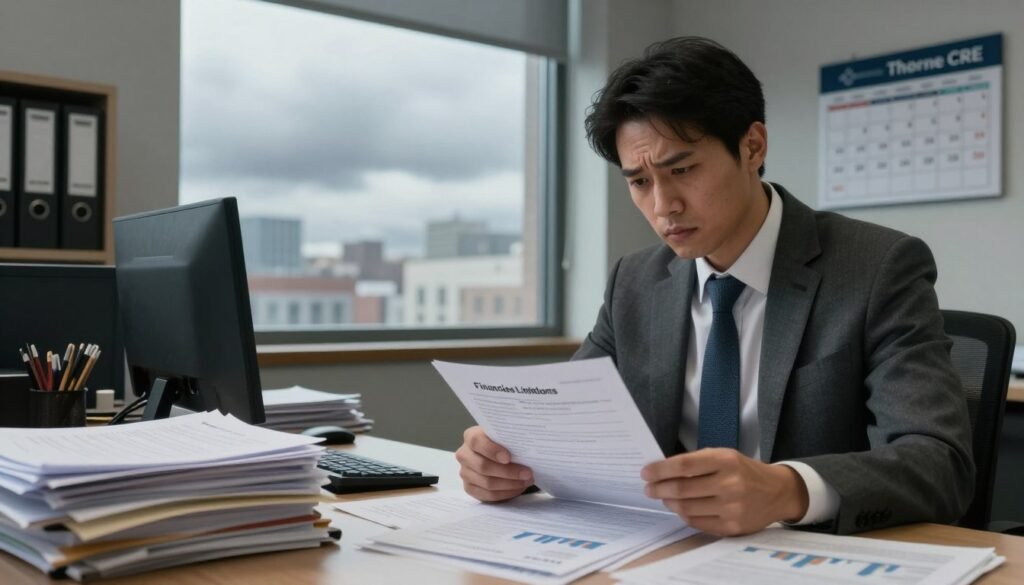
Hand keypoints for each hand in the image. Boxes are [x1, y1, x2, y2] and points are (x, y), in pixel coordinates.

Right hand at [455, 426, 533, 502]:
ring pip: (487, 483)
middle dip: (508, 471)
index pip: (476, 441)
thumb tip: (527, 446)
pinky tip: (518, 488)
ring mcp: (465, 473)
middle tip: (527, 473)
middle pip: (483, 466)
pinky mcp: (469, 488)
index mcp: (471, 436)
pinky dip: (506, 493)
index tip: (508, 457)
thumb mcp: (505, 437)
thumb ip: (510, 439)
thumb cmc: (503, 444)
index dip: (491, 450)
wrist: (496, 456)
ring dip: (510, 484)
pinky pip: (488, 495)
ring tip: (526, 481)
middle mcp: (464, 454)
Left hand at [641, 448, 808, 535]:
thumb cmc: (744, 471)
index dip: (661, 469)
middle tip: (649, 488)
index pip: (684, 465)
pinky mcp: (732, 526)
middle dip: (659, 488)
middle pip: (682, 488)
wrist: (778, 492)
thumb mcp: (725, 456)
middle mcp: (730, 483)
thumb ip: (696, 462)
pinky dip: (684, 515)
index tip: (646, 472)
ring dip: (669, 502)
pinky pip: (697, 522)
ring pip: (686, 507)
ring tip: (664, 497)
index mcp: (726, 460)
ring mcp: (732, 507)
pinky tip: (680, 508)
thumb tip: (662, 470)